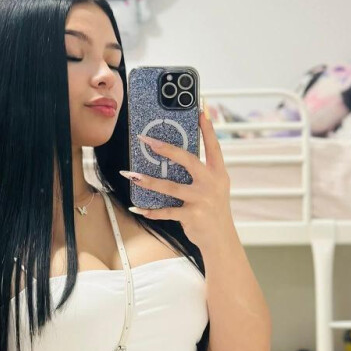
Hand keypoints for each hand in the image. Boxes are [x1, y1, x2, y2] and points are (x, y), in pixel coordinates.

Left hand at [120, 109, 231, 247]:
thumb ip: (201, 173)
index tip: (200, 110)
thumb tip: (175, 156)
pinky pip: (166, 211)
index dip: (207, 128)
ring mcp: (202, 200)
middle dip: (166, 149)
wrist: (220, 239)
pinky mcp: (192, 216)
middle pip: (187, 160)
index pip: (213, 146)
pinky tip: (138, 207)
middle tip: (147, 140)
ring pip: (170, 187)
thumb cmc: (213, 210)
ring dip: (147, 181)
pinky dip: (150, 210)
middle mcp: (211, 183)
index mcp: (218, 173)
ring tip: (131, 175)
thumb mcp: (215, 188)